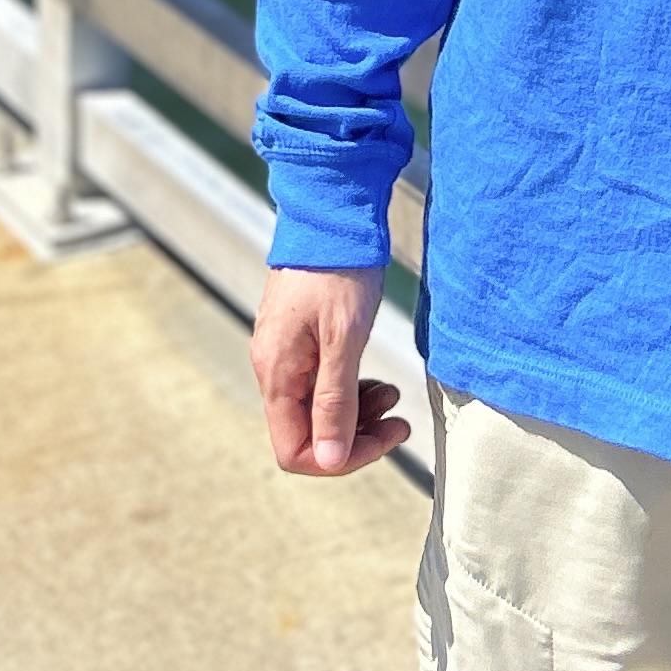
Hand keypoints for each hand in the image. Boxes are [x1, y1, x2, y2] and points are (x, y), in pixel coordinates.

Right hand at [251, 263, 410, 476]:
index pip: (294, 450)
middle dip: (354, 436)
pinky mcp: (299, 338)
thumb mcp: (344, 339)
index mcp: (277, 372)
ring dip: (356, 415)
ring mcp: (284, 352)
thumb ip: (334, 401)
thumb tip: (330, 459)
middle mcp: (273, 367)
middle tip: (398, 421)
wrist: (332, 211)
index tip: (383, 440)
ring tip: (392, 397)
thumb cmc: (339, 270)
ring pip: (315, 409)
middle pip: (306, 433)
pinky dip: (349, 391)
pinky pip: (319, 383)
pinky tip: (374, 381)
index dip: (339, 458)